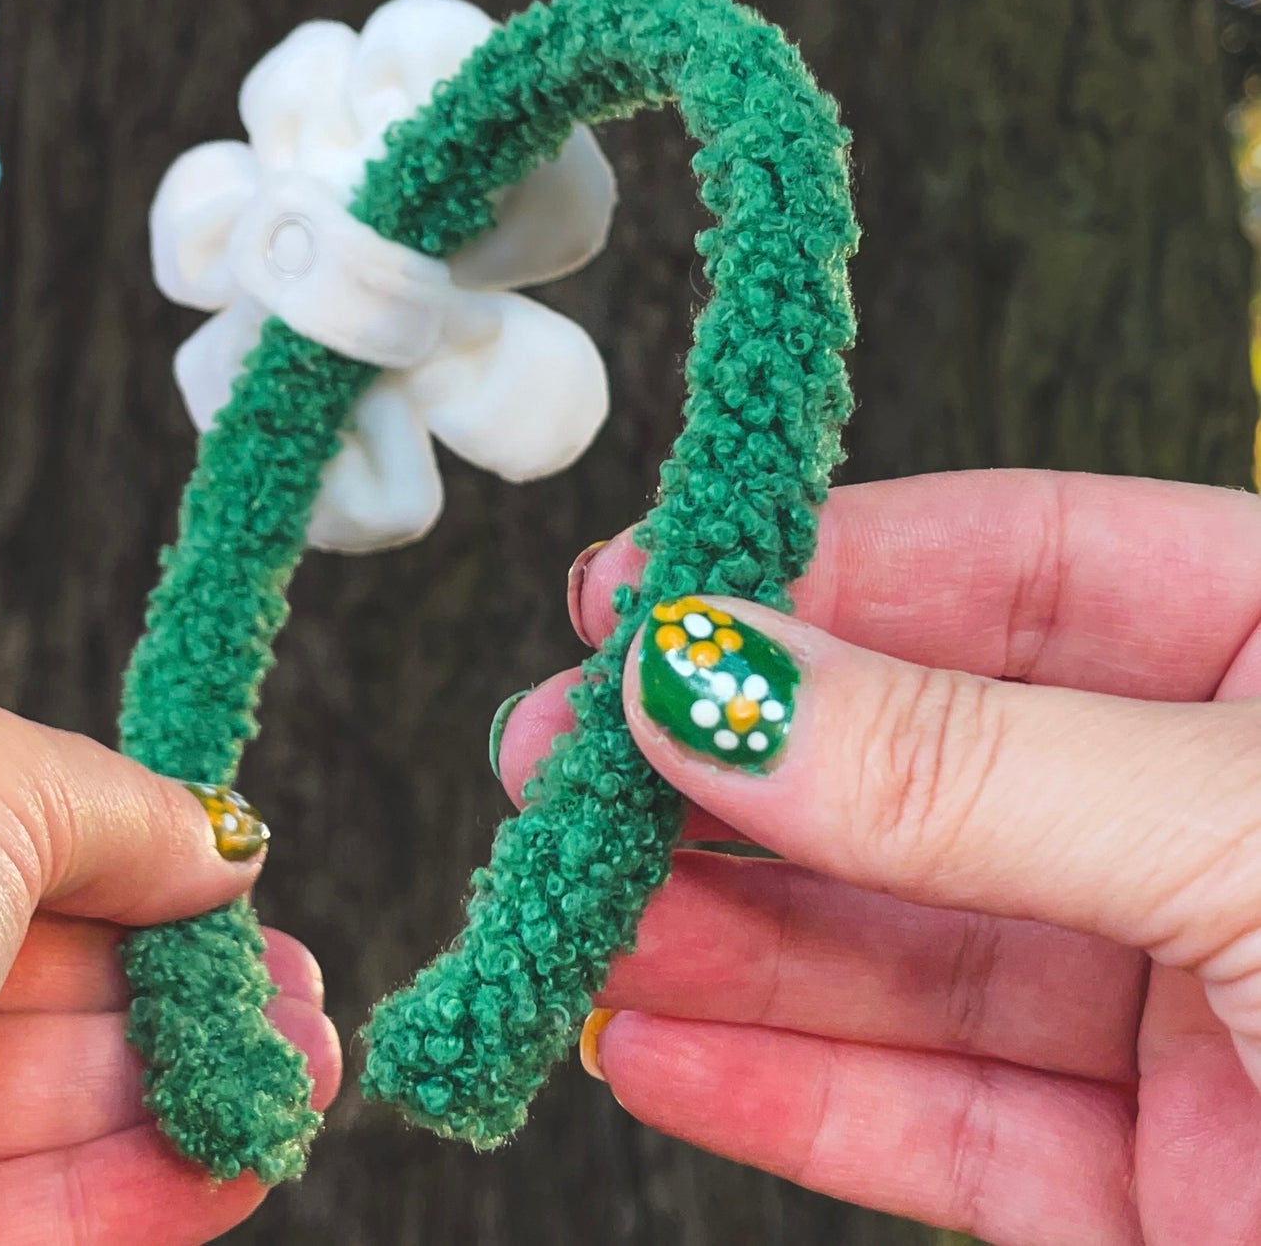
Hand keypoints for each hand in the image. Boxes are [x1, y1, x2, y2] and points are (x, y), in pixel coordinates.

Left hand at [0, 695, 340, 1244]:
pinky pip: (14, 1233)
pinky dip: (139, 1202)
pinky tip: (235, 1167)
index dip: (154, 906)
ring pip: (40, 1135)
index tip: (253, 921)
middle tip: (305, 1022)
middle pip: (44, 1019)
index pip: (27, 892)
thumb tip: (226, 844)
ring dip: (190, 1111)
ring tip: (304, 1085)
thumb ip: (128, 816)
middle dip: (193, 1017)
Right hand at [496, 471, 1260, 1245]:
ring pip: (907, 952)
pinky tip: (652, 1037)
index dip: (821, 569)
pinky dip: (782, 1090)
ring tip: (570, 901)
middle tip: (556, 755)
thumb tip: (716, 680)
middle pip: (928, 764)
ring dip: (723, 930)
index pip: (1023, 565)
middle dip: (735, 763)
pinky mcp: (1166, 1199)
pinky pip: (939, 1128)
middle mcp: (1236, 828)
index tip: (645, 595)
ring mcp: (1199, 1018)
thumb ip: (972, 766)